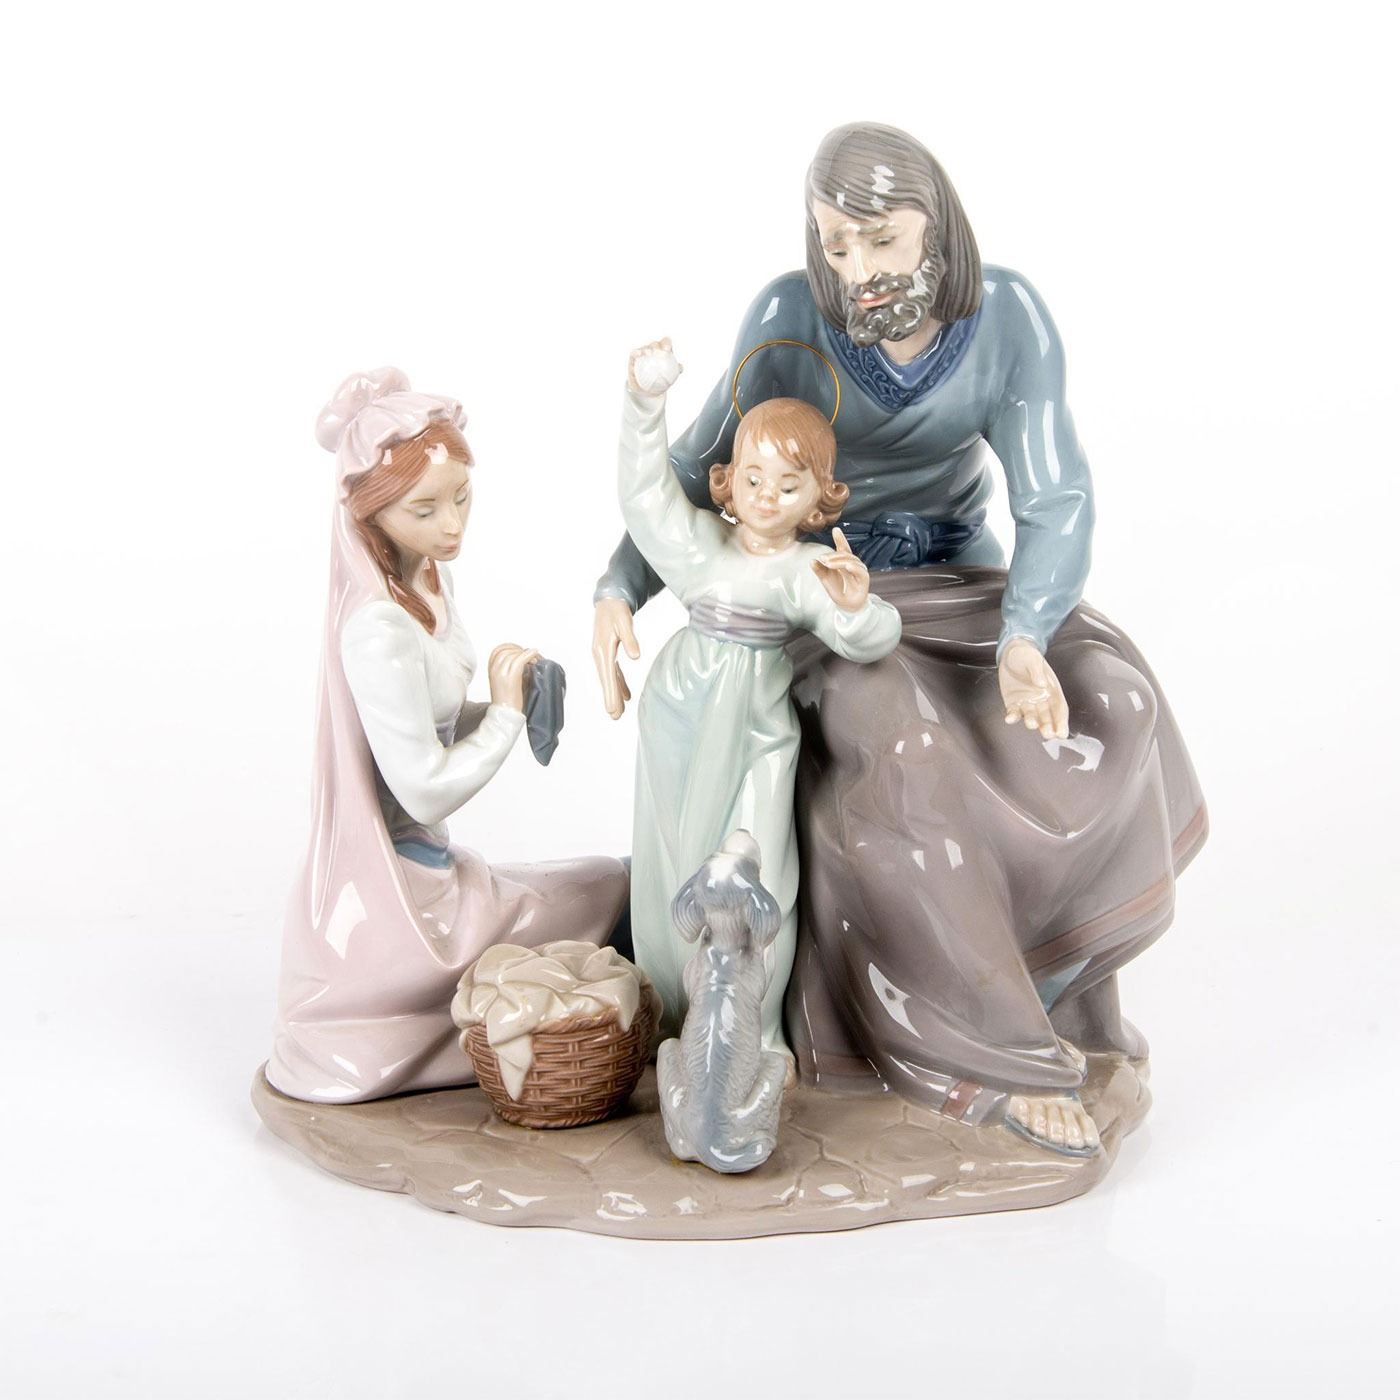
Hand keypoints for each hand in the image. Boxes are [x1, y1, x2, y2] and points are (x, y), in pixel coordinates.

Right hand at [487, 643, 540, 713]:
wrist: (504, 715)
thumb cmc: (507, 702)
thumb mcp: (504, 683)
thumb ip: (510, 671)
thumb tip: (525, 662)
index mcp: (491, 671)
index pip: (498, 651)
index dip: (510, 647)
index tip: (520, 651)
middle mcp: (494, 670)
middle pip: (506, 650)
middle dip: (520, 649)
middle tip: (531, 655)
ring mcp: (502, 673)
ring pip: (514, 654)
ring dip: (526, 654)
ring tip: (535, 660)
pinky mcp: (510, 678)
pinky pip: (520, 660)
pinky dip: (529, 655)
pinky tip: (535, 656)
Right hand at [592, 597, 639, 719]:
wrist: (609, 600)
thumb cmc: (616, 610)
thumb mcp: (624, 621)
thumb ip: (630, 639)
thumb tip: (636, 656)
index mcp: (602, 648)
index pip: (608, 675)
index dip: (611, 692)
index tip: (613, 708)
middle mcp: (599, 654)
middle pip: (606, 680)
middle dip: (610, 699)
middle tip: (615, 717)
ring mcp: (602, 654)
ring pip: (609, 678)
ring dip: (614, 694)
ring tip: (618, 712)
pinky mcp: (608, 652)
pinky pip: (613, 672)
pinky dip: (618, 683)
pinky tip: (625, 695)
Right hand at [628, 337, 682, 396]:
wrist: (646, 391)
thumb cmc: (659, 383)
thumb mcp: (669, 379)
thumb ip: (675, 371)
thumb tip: (680, 367)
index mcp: (662, 351)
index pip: (665, 343)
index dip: (666, 342)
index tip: (667, 350)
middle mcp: (652, 350)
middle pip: (654, 344)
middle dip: (656, 345)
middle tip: (658, 352)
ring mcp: (642, 353)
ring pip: (644, 348)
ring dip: (646, 349)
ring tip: (649, 353)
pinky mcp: (634, 357)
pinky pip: (634, 354)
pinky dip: (637, 352)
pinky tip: (639, 355)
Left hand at [810, 528, 869, 611]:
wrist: (846, 606)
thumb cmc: (838, 590)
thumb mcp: (826, 580)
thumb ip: (820, 570)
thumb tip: (811, 561)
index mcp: (845, 562)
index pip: (843, 548)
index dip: (840, 539)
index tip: (836, 529)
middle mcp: (854, 565)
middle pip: (845, 554)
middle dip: (833, 555)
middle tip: (822, 558)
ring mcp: (860, 571)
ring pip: (851, 561)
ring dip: (839, 561)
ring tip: (828, 563)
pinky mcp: (864, 580)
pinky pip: (860, 571)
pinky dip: (853, 568)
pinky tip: (847, 566)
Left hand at [999, 638, 1068, 739]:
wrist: (1012, 654)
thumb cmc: (1027, 656)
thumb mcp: (1033, 659)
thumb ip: (1037, 671)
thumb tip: (1042, 684)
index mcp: (1052, 690)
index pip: (1059, 709)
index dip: (1061, 721)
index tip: (1062, 733)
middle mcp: (1041, 700)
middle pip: (1047, 717)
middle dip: (1048, 726)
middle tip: (1048, 734)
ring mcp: (1027, 702)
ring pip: (1032, 716)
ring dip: (1032, 722)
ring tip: (1031, 724)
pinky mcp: (1013, 703)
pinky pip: (1014, 712)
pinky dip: (1012, 717)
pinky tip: (1010, 719)